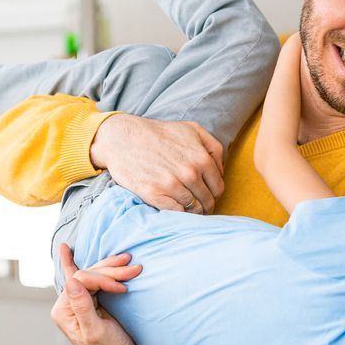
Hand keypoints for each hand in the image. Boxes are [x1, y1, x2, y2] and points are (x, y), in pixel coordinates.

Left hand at [53, 243, 149, 344]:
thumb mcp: (95, 331)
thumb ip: (82, 306)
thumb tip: (71, 281)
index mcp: (63, 311)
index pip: (79, 280)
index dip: (102, 279)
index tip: (123, 287)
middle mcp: (68, 305)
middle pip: (86, 275)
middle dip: (110, 270)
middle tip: (132, 266)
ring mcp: (79, 302)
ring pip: (92, 275)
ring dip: (111, 267)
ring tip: (128, 261)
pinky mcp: (91, 303)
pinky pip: (92, 280)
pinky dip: (99, 269)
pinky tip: (69, 250)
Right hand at [90, 113, 223, 213]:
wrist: (123, 138)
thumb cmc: (159, 133)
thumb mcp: (192, 130)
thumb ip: (214, 148)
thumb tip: (221, 171)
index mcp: (201, 159)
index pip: (218, 188)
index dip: (214, 194)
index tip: (207, 196)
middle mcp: (189, 173)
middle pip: (207, 201)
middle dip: (205, 205)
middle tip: (198, 205)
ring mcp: (172, 185)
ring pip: (193, 209)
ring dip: (192, 211)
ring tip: (187, 208)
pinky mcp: (154, 194)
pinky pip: (176, 213)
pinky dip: (178, 214)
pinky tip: (175, 208)